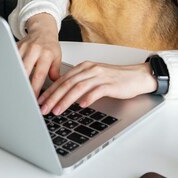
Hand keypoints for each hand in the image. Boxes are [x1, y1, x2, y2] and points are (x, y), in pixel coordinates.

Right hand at [17, 13, 61, 96]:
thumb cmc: (49, 45)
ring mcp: (23, 48)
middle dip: (22, 85)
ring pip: (15, 66)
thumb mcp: (57, 57)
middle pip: (25, 71)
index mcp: (46, 54)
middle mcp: (34, 50)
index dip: (35, 88)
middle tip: (20, 98)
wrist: (42, 29)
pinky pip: (11, 60)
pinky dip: (9, 70)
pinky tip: (7, 79)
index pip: (39, 74)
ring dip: (14, 78)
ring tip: (12, 90)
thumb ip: (55, 72)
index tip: (33, 99)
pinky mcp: (15, 47)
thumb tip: (56, 87)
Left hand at [38, 61, 156, 114]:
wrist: (137, 76)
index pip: (62, 79)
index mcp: (84, 67)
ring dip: (65, 100)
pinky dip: (88, 98)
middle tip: (43, 109)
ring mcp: (100, 76)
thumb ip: (79, 83)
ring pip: (78, 87)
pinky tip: (81, 106)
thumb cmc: (116, 79)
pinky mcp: (111, 84)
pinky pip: (97, 91)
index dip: (50, 91)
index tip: (40, 102)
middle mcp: (90, 69)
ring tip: (57, 110)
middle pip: (67, 83)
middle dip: (53, 97)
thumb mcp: (94, 77)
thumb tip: (61, 95)